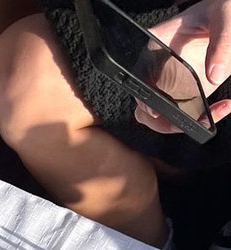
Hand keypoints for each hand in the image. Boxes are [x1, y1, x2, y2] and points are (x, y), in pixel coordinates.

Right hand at [134, 0, 230, 132]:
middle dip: (162, 120)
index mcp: (157, 44)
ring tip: (209, 116)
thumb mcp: (224, 15)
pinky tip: (222, 106)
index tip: (154, 110)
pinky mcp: (187, 92)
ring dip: (181, 124)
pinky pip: (185, 116)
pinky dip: (202, 120)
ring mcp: (171, 83)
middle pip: (144, 106)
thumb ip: (222, 41)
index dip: (143, 97)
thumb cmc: (223, 8)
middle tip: (185, 120)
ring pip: (160, 118)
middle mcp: (159, 67)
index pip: (139, 76)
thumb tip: (214, 75)